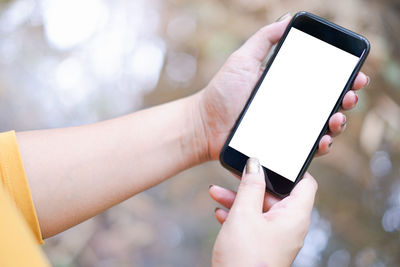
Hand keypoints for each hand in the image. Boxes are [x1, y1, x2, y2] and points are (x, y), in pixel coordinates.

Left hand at [195, 14, 369, 159]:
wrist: (204, 124)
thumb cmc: (222, 92)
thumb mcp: (243, 60)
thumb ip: (263, 40)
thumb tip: (288, 21)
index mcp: (287, 87)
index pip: (322, 82)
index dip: (342, 79)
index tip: (356, 76)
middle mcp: (291, 108)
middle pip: (328, 105)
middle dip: (346, 101)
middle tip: (348, 96)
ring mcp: (288, 130)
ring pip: (323, 128)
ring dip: (338, 123)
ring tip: (336, 117)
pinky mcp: (281, 149)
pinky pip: (306, 150)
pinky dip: (320, 146)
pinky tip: (322, 140)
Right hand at [211, 158, 316, 266]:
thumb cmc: (244, 258)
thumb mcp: (244, 214)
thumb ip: (250, 186)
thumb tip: (255, 164)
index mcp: (294, 217)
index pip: (305, 183)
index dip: (291, 169)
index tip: (272, 158)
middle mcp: (289, 226)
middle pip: (276, 194)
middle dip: (252, 184)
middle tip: (235, 173)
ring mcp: (276, 236)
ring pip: (260, 208)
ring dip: (239, 199)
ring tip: (216, 192)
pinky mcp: (263, 245)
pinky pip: (253, 222)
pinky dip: (238, 215)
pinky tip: (220, 212)